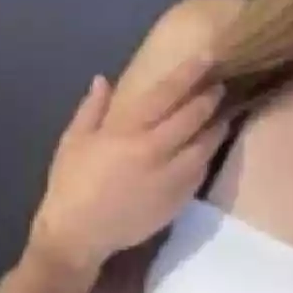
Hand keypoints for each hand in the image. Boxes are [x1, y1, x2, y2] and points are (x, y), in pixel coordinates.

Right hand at [32, 53, 229, 272]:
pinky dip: (205, 159)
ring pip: (204, 147)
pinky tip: (205, 151)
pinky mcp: (177, 201)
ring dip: (215, 129)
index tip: (208, 58)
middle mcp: (156, 151)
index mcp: (129, 131)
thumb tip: (104, 80)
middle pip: (194, 118)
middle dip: (210, 99)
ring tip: (220, 118)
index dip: (190, 74)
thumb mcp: (74, 140)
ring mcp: (171, 178)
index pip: (167, 94)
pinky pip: (199, 174)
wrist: (79, 235)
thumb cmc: (71, 184)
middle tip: (219, 87)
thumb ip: (92, 108)